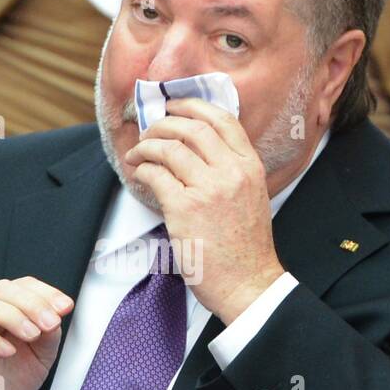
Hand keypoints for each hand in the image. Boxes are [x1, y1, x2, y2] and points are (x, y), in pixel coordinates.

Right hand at [0, 277, 73, 389]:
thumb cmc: (2, 386)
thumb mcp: (37, 359)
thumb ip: (48, 335)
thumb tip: (58, 313)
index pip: (18, 286)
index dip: (43, 292)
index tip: (65, 306)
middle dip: (30, 303)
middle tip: (51, 322)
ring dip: (9, 316)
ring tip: (32, 334)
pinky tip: (8, 350)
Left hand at [125, 97, 285, 323]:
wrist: (248, 284)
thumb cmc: (246, 248)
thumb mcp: (252, 197)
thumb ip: (232, 171)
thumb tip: (198, 150)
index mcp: (250, 166)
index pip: (223, 119)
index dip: (193, 106)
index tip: (174, 106)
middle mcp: (232, 172)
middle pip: (191, 127)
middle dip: (163, 123)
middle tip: (148, 131)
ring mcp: (208, 188)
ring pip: (169, 147)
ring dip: (146, 146)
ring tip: (136, 154)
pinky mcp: (185, 208)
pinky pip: (155, 174)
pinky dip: (142, 169)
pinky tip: (138, 174)